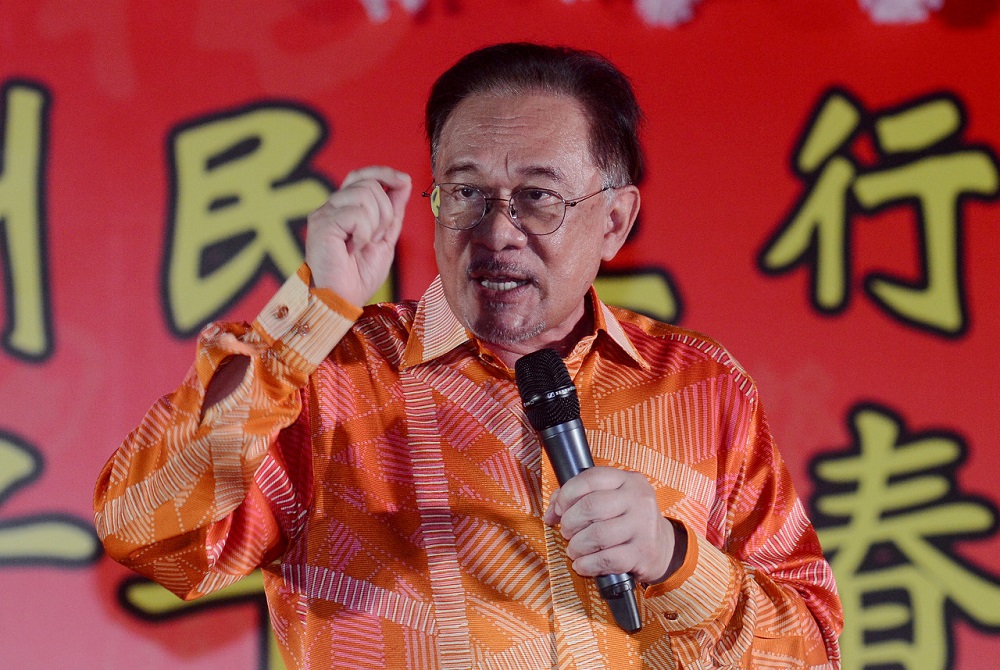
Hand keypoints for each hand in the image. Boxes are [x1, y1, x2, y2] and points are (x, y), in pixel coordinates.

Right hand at [305, 166, 411, 306]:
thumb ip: (392, 212)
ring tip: (364, 244)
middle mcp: (332, 207)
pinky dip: (364, 233)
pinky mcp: (322, 224)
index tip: (404, 181)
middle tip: (377, 238)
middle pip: (368, 184)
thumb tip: (403, 183)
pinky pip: (357, 213)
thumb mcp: (384, 239)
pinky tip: (353, 248)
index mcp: (344, 209)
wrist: (341, 300)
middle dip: (385, 211)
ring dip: (375, 223)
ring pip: (365, 194)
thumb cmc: (358, 276)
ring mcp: (325, 214)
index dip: (383, 173)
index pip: (361, 176)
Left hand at [543, 467, 675, 584]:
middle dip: (570, 523)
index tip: (560, 509)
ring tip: (574, 549)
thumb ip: (578, 497)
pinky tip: (582, 564)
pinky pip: (607, 559)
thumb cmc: (626, 519)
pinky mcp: (643, 552)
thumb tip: (552, 512)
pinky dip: (587, 564)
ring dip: (577, 546)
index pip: (590, 478)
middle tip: (567, 532)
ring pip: (597, 535)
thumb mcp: (609, 499)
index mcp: (627, 480)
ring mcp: (643, 525)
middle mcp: (638, 499)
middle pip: (591, 507)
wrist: (661, 545)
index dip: (567, 494)